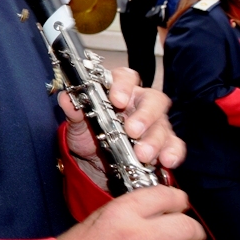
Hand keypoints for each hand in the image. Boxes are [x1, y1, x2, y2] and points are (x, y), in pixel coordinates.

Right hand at [59, 186, 223, 239]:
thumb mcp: (94, 223)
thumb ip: (125, 217)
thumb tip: (153, 216)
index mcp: (120, 215)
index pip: (165, 197)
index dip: (179, 201)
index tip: (182, 205)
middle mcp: (136, 238)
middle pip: (187, 227)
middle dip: (194, 233)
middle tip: (191, 237)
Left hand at [61, 67, 184, 171]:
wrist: (94, 162)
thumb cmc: (88, 134)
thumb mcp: (77, 124)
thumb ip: (73, 110)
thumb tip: (66, 98)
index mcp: (119, 91)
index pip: (125, 77)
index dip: (123, 86)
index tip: (117, 99)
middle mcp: (140, 104)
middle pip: (153, 100)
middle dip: (145, 115)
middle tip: (133, 130)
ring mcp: (154, 124)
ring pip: (163, 125)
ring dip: (154, 140)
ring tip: (143, 154)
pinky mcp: (163, 144)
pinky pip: (174, 145)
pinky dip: (172, 152)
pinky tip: (167, 161)